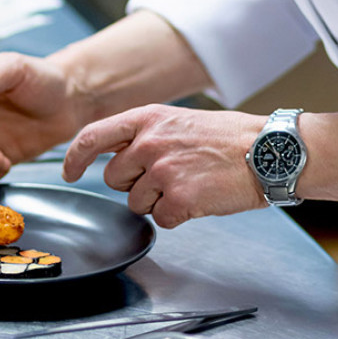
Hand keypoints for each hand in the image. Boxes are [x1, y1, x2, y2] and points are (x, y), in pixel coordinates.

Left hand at [62, 104, 265, 227]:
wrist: (268, 151)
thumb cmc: (230, 137)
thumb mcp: (179, 120)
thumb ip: (146, 134)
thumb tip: (118, 154)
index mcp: (148, 119)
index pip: (93, 136)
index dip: (75, 157)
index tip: (70, 170)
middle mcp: (150, 143)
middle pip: (113, 178)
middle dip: (134, 183)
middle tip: (168, 177)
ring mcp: (163, 171)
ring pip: (136, 202)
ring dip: (158, 201)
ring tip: (190, 184)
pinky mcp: (179, 198)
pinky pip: (161, 220)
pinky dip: (178, 217)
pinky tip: (199, 199)